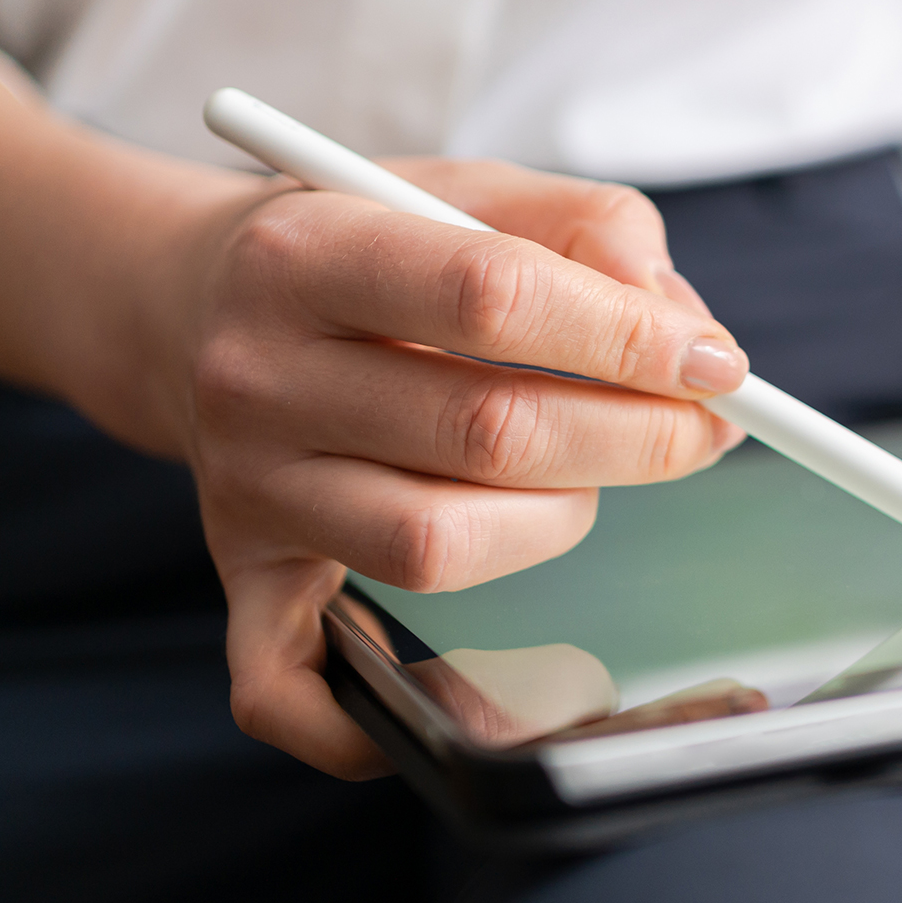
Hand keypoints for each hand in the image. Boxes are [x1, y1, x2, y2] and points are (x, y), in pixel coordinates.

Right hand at [152, 160, 745, 778]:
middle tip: (697, 428)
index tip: (715, 364)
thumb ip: (593, 229)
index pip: (492, 295)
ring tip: (578, 476)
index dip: (625, 337)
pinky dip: (366, 715)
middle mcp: (257, 376)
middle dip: (633, 436)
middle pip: (483, 432)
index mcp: (308, 253)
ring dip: (554, 521)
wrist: (186, 300)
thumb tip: (685, 334)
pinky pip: (288, 684)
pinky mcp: (240, 575)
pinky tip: (454, 678)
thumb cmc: (359, 242)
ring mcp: (245, 489)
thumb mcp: (466, 187)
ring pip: (434, 548)